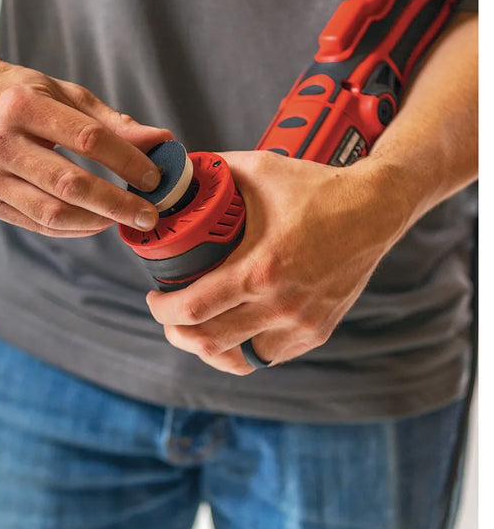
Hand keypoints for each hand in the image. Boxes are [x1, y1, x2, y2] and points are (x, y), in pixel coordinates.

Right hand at [0, 60, 171, 236]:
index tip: (154, 176)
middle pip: (71, 184)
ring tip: (125, 219)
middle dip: (118, 203)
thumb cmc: (18, 96)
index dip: (127, 161)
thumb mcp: (64, 94)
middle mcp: (1, 143)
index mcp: (22, 107)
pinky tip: (97, 222)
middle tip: (149, 215)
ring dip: (97, 222)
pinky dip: (74, 228)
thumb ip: (112, 122)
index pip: (88, 139)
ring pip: (53, 213)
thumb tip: (161, 141)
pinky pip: (39, 224)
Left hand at [146, 150, 408, 373]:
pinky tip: (234, 332)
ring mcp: (301, 323)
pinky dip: (244, 349)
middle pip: (208, 342)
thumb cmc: (316, 189)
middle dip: (177, 332)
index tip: (154, 298)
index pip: (193, 308)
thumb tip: (178, 175)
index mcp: (260, 268)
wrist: (375, 209)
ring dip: (208, 347)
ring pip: (238, 359)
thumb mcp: (260, 169)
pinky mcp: (316, 331)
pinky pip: (268, 356)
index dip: (163, 309)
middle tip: (169, 314)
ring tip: (198, 328)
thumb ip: (213, 172)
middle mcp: (281, 304)